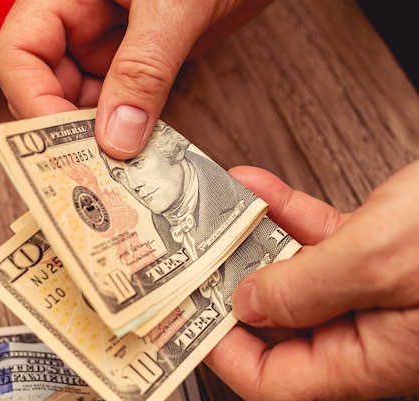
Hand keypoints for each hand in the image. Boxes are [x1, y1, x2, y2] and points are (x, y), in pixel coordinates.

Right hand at [0, 0, 288, 158]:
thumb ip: (144, 67)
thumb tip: (116, 137)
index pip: (20, 53)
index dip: (32, 102)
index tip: (64, 145)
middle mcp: (80, 17)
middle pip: (46, 85)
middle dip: (66, 130)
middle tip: (92, 172)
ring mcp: (112, 41)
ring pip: (84, 102)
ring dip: (98, 138)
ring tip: (118, 173)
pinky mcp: (144, 60)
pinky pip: (124, 104)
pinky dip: (129, 132)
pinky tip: (142, 154)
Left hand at [205, 161, 418, 400]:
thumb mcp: (380, 261)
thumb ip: (307, 288)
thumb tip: (247, 304)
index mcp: (372, 359)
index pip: (276, 380)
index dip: (225, 350)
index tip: (188, 315)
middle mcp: (368, 332)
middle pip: (276, 323)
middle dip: (231, 284)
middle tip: (194, 257)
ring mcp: (371, 291)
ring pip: (293, 273)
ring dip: (253, 239)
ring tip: (218, 212)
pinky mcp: (379, 252)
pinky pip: (319, 239)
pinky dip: (286, 214)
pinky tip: (258, 190)